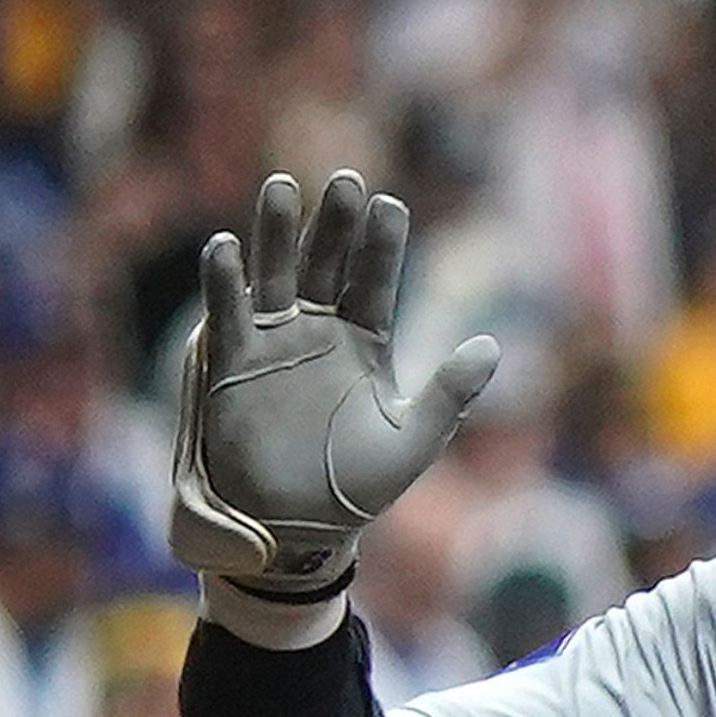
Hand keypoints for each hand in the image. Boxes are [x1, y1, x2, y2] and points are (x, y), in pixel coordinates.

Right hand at [170, 171, 500, 598]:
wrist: (295, 535)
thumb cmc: (356, 490)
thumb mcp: (411, 442)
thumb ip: (448, 393)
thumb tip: (491, 345)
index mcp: (365, 341)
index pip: (375, 281)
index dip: (382, 246)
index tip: (391, 207)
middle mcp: (317, 330)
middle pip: (325, 263)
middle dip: (334, 224)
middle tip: (344, 182)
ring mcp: (273, 343)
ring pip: (274, 275)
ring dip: (277, 234)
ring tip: (282, 189)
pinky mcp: (231, 364)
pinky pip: (228, 315)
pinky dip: (224, 283)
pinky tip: (225, 246)